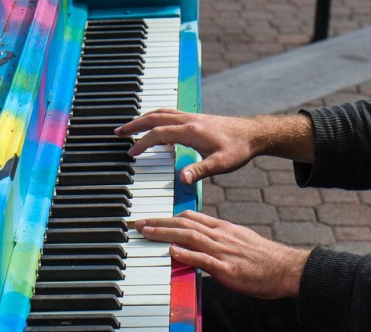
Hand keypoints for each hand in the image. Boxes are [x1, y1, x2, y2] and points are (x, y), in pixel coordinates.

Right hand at [115, 109, 314, 183]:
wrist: (253, 134)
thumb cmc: (238, 149)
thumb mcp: (221, 164)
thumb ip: (200, 170)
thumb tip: (182, 178)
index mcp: (191, 131)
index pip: (159, 133)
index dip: (142, 143)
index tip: (130, 153)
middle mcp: (189, 120)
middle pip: (154, 117)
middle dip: (134, 125)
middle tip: (117, 132)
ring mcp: (191, 117)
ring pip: (161, 113)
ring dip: (143, 119)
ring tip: (129, 127)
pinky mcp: (195, 118)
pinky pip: (169, 114)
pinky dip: (155, 118)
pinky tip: (154, 126)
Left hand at [136, 210, 309, 298]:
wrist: (286, 268)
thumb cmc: (263, 258)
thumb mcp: (238, 241)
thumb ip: (216, 239)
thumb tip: (196, 241)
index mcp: (222, 229)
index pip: (190, 217)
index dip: (168, 217)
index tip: (152, 219)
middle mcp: (220, 235)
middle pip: (184, 223)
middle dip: (159, 222)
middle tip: (138, 223)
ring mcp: (223, 251)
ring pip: (189, 237)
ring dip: (165, 233)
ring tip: (146, 232)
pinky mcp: (227, 268)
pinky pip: (204, 259)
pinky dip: (187, 254)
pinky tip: (172, 252)